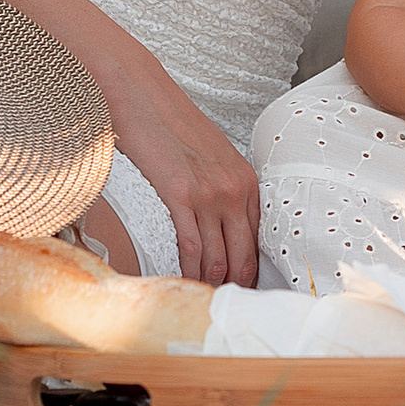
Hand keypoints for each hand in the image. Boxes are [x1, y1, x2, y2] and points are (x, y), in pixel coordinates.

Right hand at [100, 55, 260, 287]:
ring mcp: (210, 193)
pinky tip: (184, 285)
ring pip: (218, 258)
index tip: (242, 292)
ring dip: (211, 286)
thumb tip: (222, 230)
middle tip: (224, 308)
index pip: (258, 241)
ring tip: (203, 304)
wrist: (146, 97)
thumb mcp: (213, 159)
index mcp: (247, 182)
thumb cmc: (175, 128)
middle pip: (243, 256)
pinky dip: (189, 272)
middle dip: (235, 287)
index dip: (250, 272)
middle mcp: (235, 189)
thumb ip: (223, 191)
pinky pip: (191, 248)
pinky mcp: (180, 195)